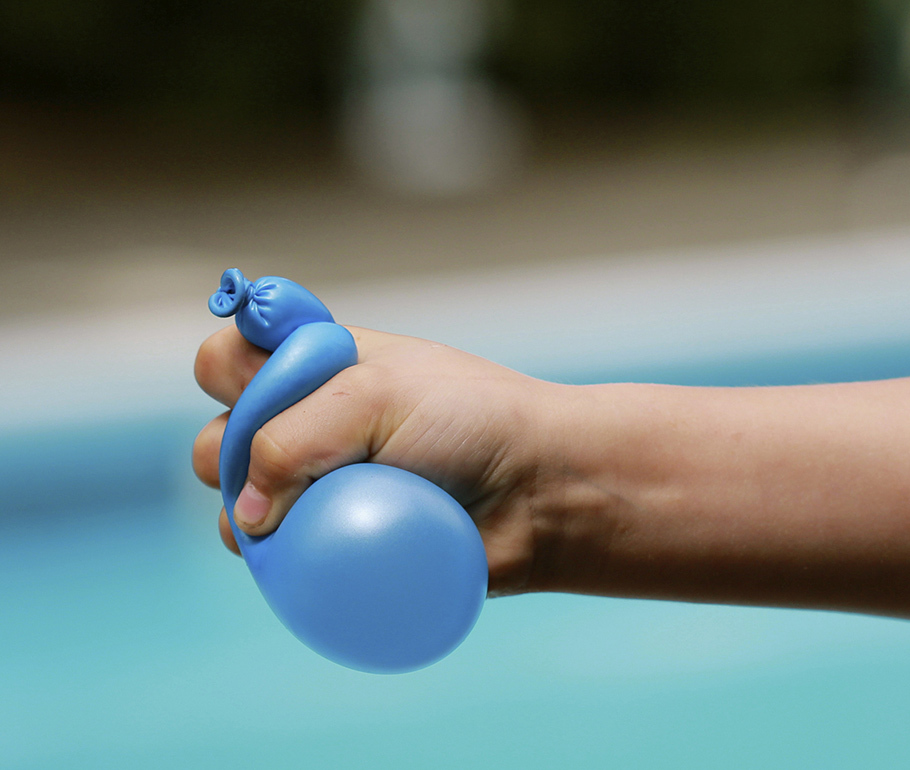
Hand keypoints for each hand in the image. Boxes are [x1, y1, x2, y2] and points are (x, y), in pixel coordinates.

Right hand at [193, 325, 561, 595]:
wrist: (537, 490)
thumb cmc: (470, 422)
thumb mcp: (376, 394)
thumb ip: (292, 437)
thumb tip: (246, 515)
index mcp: (319, 365)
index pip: (229, 357)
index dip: (231, 370)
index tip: (264, 383)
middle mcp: (311, 422)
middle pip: (218, 433)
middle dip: (233, 447)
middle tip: (299, 456)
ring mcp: (318, 486)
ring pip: (234, 503)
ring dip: (250, 510)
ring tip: (307, 511)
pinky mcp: (332, 544)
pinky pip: (275, 556)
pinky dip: (280, 556)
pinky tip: (313, 551)